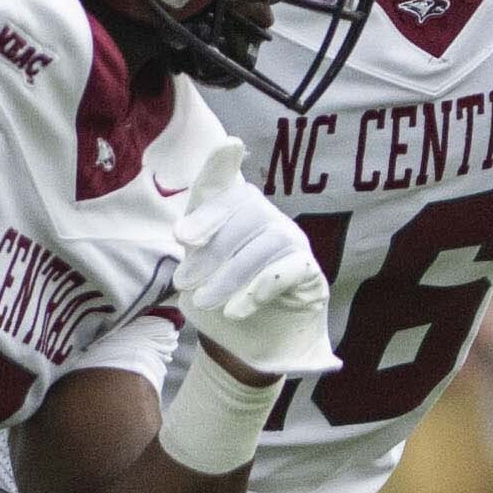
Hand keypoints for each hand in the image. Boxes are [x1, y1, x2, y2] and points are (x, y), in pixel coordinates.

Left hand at [175, 138, 339, 380]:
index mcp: (237, 213)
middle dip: (210, 245)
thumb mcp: (198, 267)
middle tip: (183, 280)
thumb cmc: (223, 298)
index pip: (229, 183)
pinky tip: (235, 309)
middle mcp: (269, 219)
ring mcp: (293, 242)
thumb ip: (196, 235)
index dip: (226, 165)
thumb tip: (192, 217)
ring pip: (266, 240)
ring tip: (204, 300)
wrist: (253, 346)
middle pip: (246, 209)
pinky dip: (258, 288)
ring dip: (229, 273)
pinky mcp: (309, 273)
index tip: (230, 145)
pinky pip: (288, 269)